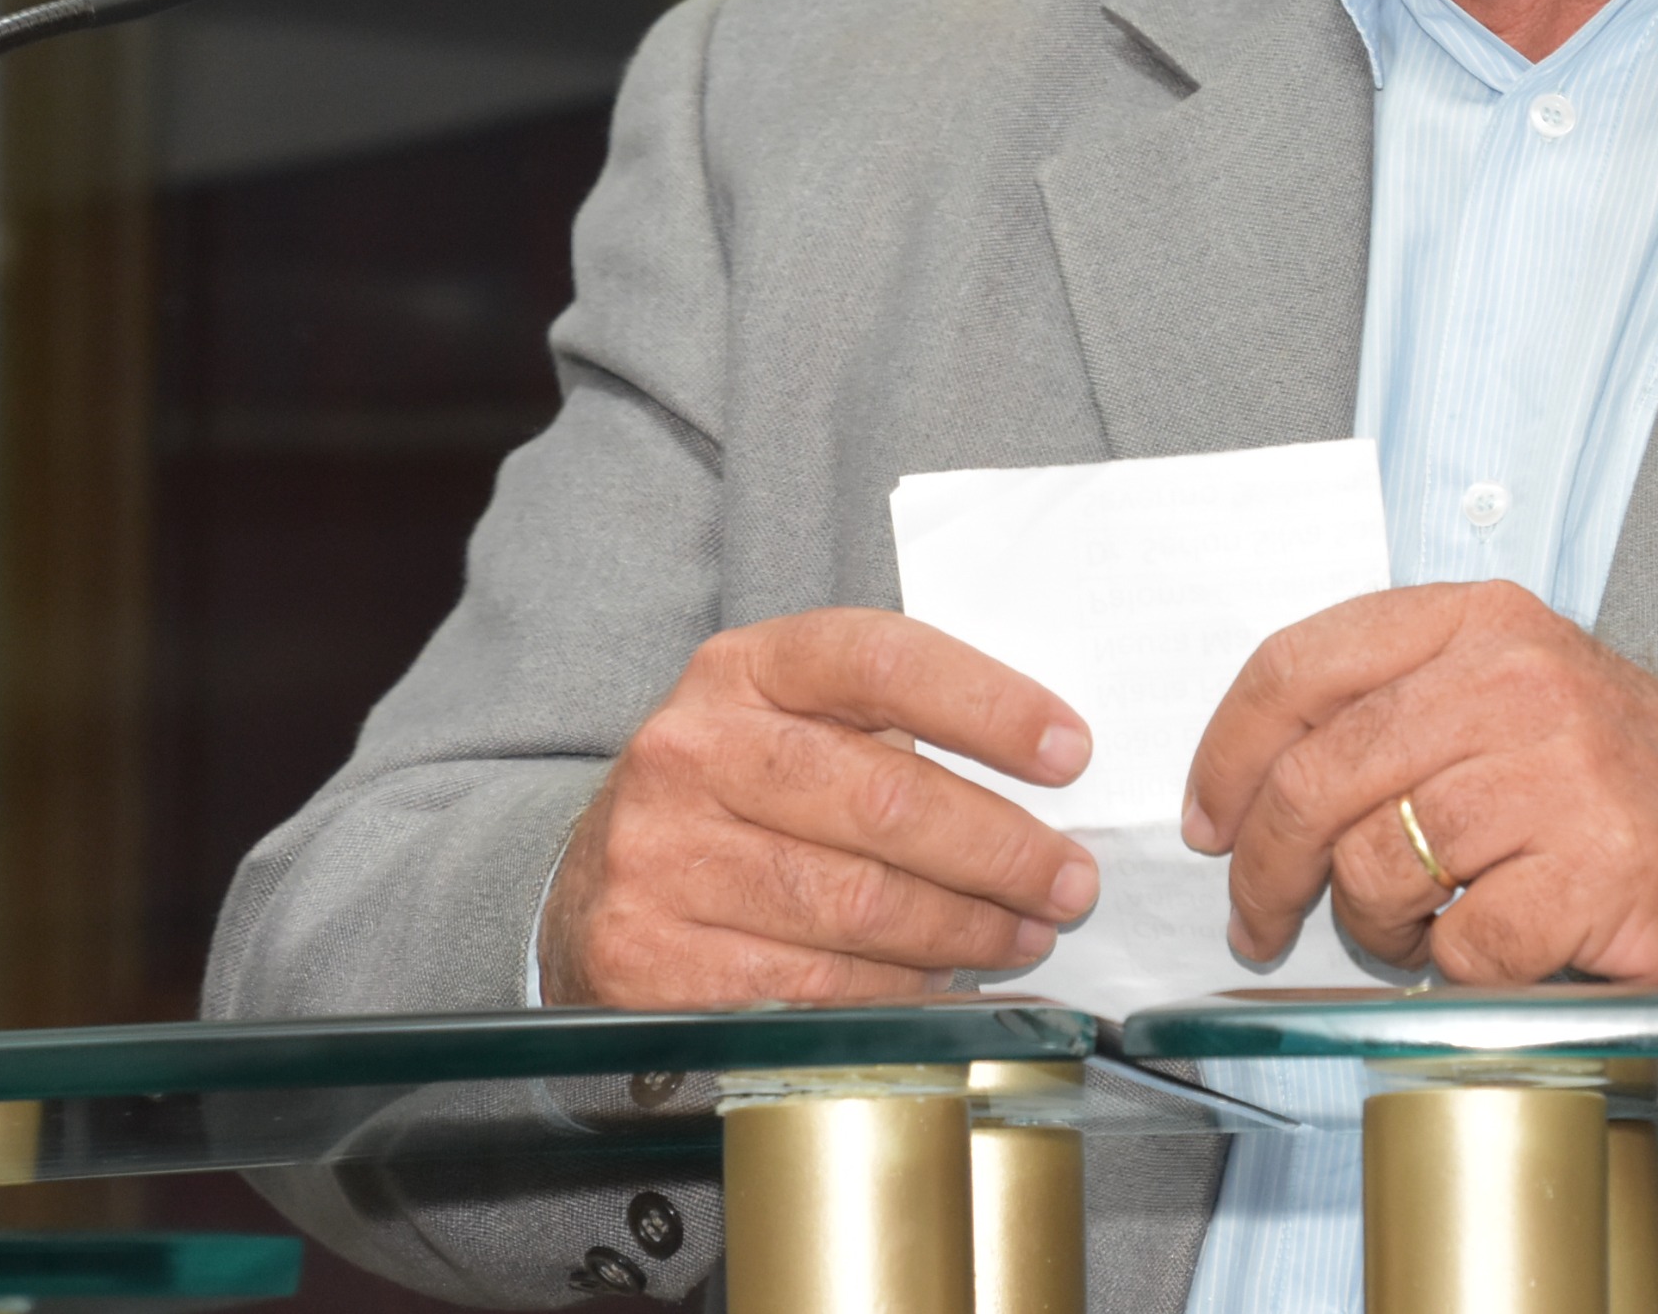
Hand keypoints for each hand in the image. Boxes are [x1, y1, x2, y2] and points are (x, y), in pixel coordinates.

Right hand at [539, 608, 1100, 1006]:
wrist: (586, 884)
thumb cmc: (737, 795)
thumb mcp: (795, 722)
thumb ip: (898, 732)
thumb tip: (1047, 787)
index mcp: (744, 668)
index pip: (882, 661)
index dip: (989, 706)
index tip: (1071, 753)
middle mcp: (692, 751)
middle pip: (884, 799)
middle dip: (1001, 850)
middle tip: (1069, 881)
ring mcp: (659, 856)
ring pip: (856, 906)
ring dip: (963, 932)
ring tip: (1021, 935)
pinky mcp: (645, 956)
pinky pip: (807, 988)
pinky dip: (893, 995)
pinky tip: (936, 985)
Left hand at [1182, 581, 1657, 988]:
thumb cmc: (1621, 779)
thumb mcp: (1508, 693)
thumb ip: (1396, 707)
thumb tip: (1249, 785)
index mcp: (1479, 621)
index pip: (1300, 667)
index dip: (1228, 755)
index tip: (1209, 820)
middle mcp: (1516, 678)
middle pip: (1318, 778)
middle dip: (1266, 868)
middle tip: (1260, 917)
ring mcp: (1560, 770)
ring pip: (1376, 865)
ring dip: (1373, 924)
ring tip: (1413, 928)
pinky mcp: (1596, 867)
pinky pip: (1460, 943)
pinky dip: (1456, 969)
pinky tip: (1490, 949)